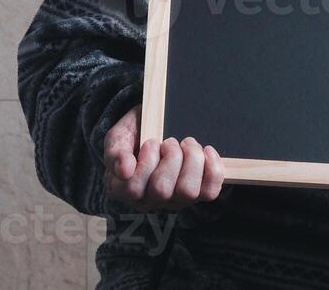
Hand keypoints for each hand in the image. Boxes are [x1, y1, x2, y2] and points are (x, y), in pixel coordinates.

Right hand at [103, 104, 225, 209]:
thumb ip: (115, 152)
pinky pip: (210, 191)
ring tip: (185, 144)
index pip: (133, 188)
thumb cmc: (134, 135)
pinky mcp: (198, 194)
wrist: (155, 128)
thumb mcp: (118, 138)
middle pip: (162, 190)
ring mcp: (174, 200)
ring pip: (188, 192)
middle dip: (169, 157)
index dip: (146, 162)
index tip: (150, 142)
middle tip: (168, 142)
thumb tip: (124, 169)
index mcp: (124, 189)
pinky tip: (206, 151)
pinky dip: (213, 168)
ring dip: (190, 160)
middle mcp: (150, 200)